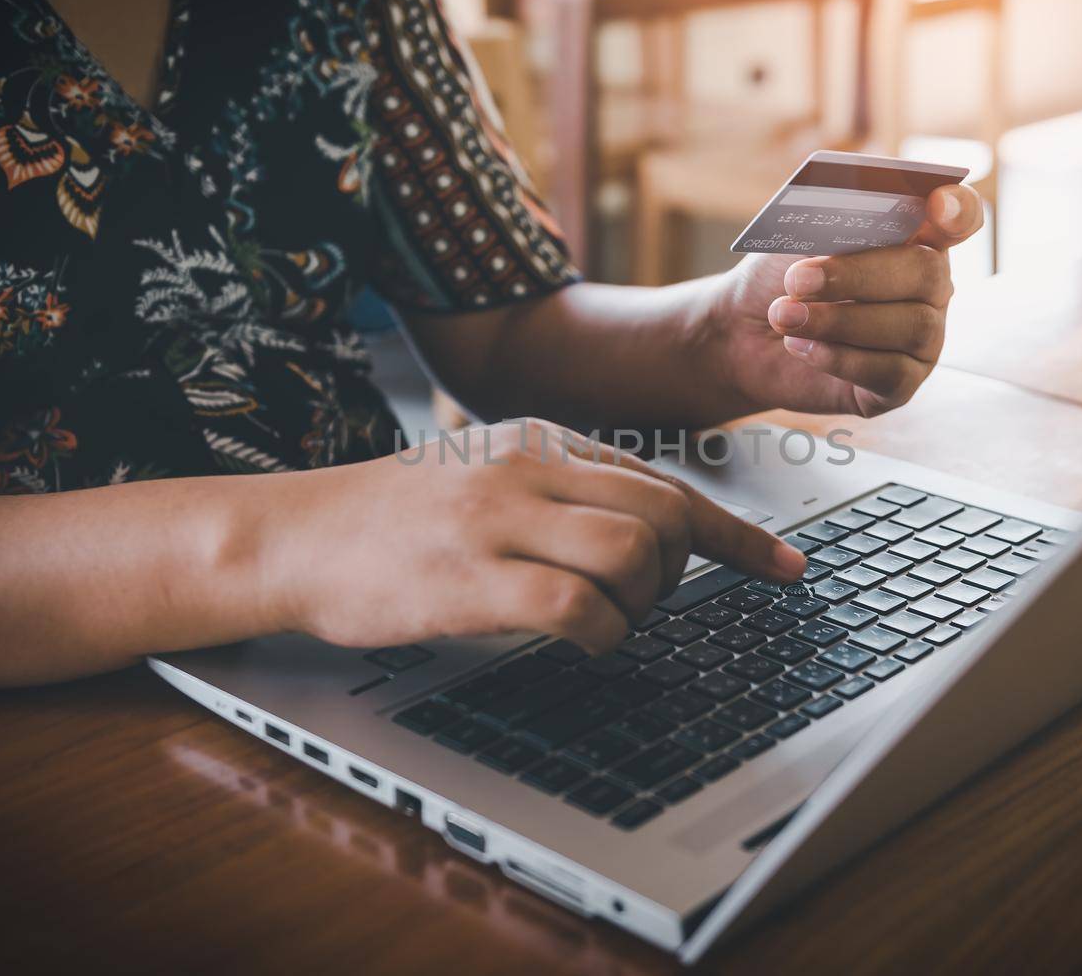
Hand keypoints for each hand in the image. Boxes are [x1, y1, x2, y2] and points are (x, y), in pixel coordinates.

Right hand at [248, 419, 806, 654]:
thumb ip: (563, 491)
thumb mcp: (486, 476)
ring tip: (605, 624)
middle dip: (684, 574)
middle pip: (665, 515)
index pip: (666, 482)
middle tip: (649, 605)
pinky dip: (602, 636)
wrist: (295, 536)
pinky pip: (579, 609)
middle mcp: (529, 469)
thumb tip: (649, 529)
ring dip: (642, 606)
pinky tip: (577, 641)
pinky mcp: (472, 579)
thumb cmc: (395, 520)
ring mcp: (500, 521)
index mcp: (540, 441)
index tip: (786, 567)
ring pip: (634, 555)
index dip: (737, 534)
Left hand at [703, 184, 982, 417]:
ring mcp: (923, 338)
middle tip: (799, 280)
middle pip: (926, 272)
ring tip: (785, 316)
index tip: (936, 204)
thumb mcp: (798, 242)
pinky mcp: (902, 384)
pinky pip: (890, 371)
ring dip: (840, 320)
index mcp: (913, 238)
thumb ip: (833, 226)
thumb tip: (849, 220)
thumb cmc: (780, 280)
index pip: (958, 217)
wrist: (744, 336)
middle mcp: (929, 288)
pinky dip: (840, 357)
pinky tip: (801, 347)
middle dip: (859, 275)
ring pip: (911, 326)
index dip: (956, 208)